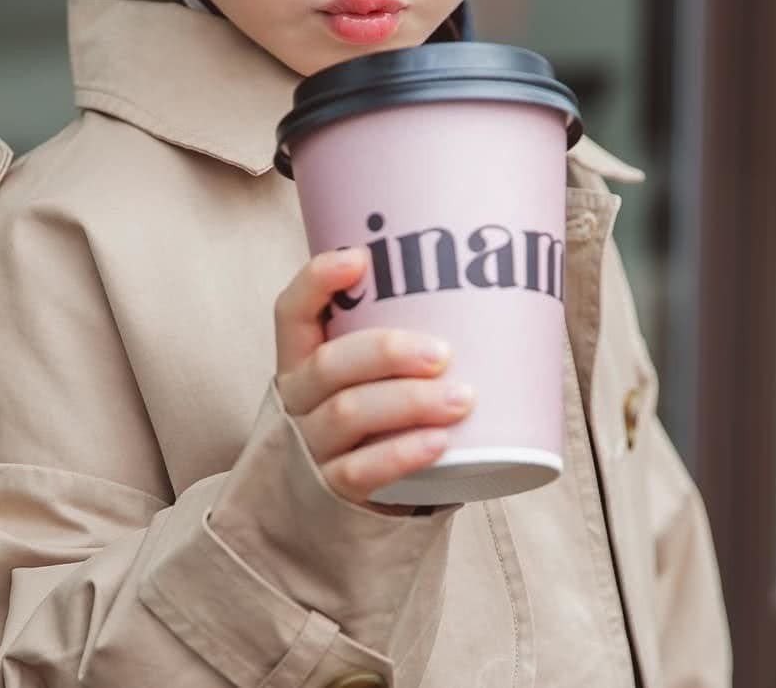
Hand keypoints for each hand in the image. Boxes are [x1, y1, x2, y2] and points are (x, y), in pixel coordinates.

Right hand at [274, 246, 474, 508]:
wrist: (321, 517)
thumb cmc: (360, 429)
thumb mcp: (354, 381)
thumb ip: (389, 344)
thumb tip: (484, 297)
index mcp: (299, 361)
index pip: (291, 311)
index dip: (317, 281)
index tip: (360, 259)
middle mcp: (297, 400)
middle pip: (329, 363)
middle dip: (387, 350)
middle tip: (444, 351)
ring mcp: (309, 448)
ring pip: (348, 413)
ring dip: (408, 401)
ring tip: (462, 398)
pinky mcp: (330, 493)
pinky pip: (361, 470)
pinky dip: (402, 454)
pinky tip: (439, 444)